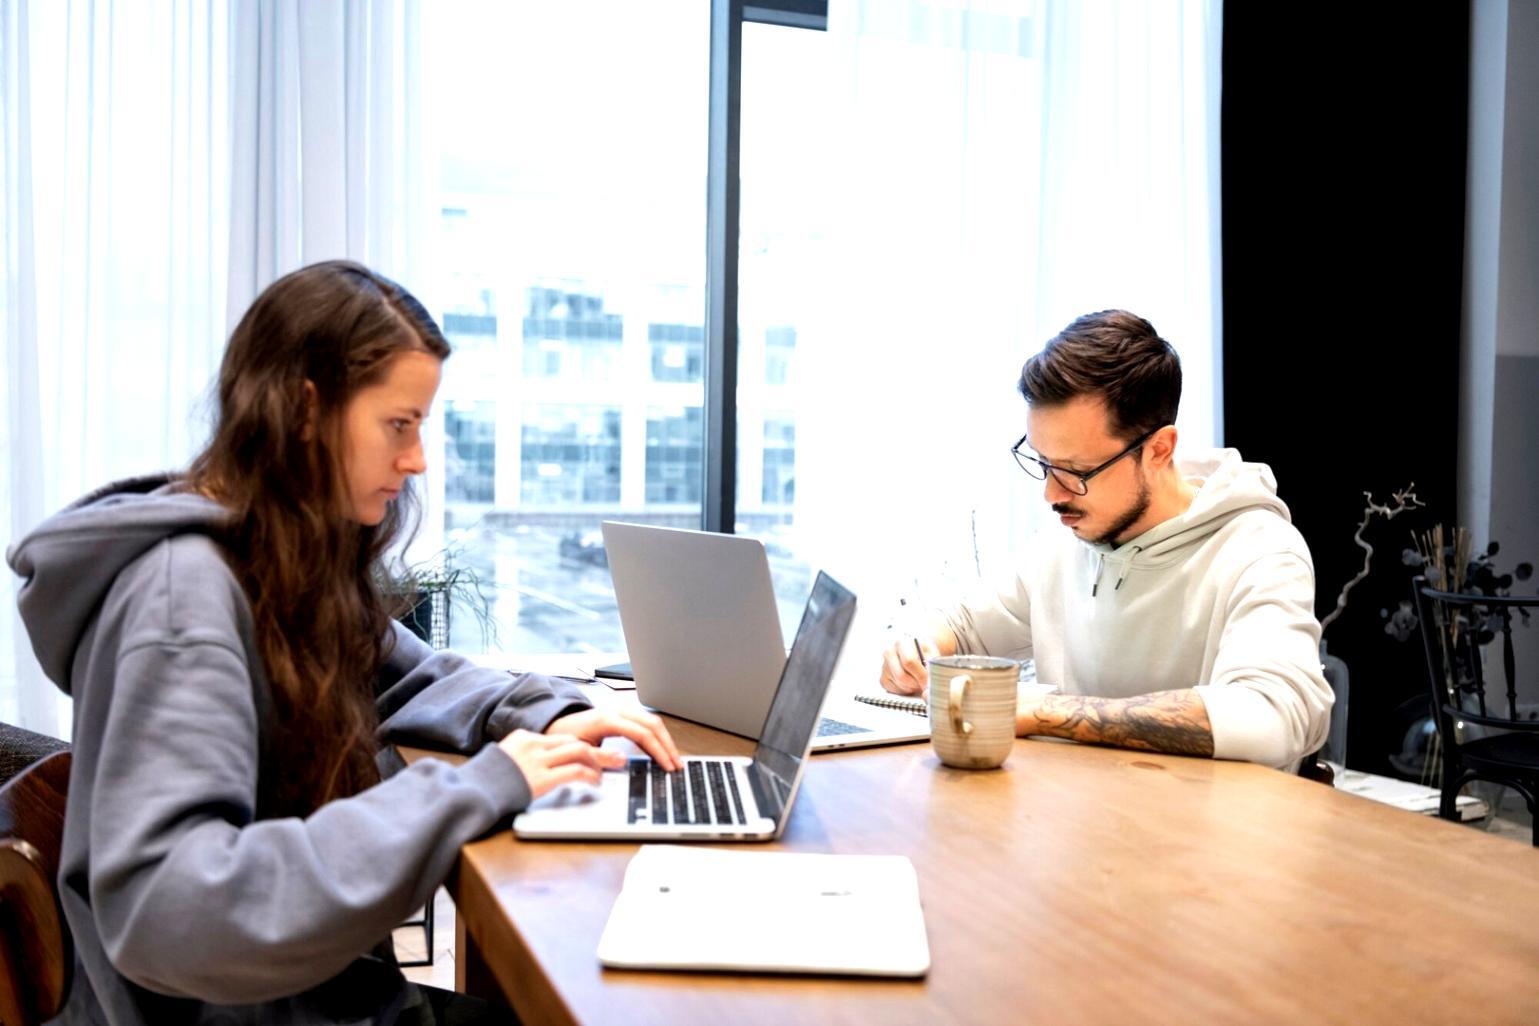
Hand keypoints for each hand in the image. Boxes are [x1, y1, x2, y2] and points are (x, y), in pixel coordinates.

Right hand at [496, 729, 624, 799]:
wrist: (472, 792)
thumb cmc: (485, 782)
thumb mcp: (504, 760)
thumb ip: (523, 759)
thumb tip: (539, 767)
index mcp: (524, 737)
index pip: (560, 737)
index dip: (580, 746)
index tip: (592, 752)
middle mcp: (533, 744)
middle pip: (574, 741)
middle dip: (597, 749)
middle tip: (615, 756)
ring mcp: (538, 760)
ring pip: (580, 751)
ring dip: (600, 760)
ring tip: (613, 767)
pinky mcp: (542, 778)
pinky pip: (574, 771)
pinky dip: (590, 775)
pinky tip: (596, 781)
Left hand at [545, 708, 681, 771]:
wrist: (556, 726)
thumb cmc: (565, 738)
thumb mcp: (579, 750)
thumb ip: (599, 755)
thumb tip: (622, 760)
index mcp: (608, 719)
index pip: (643, 733)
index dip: (658, 750)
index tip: (667, 766)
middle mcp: (617, 711)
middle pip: (653, 724)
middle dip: (668, 745)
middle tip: (678, 764)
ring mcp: (621, 711)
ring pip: (652, 721)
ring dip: (666, 740)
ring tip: (674, 759)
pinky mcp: (623, 715)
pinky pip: (646, 722)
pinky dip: (657, 736)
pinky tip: (662, 750)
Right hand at [878, 636, 936, 696]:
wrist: (917, 651)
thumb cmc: (925, 652)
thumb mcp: (932, 653)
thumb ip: (932, 666)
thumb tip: (928, 684)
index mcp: (901, 643)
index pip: (908, 661)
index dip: (920, 675)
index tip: (928, 682)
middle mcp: (889, 653)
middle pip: (901, 676)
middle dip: (916, 683)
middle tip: (925, 684)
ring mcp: (884, 666)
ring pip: (899, 684)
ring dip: (912, 687)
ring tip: (919, 680)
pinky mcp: (883, 679)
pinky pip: (895, 690)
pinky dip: (906, 690)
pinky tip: (911, 682)